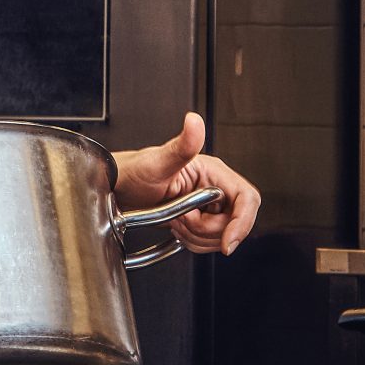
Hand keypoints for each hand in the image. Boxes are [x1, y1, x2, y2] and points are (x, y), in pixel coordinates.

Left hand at [111, 113, 259, 254]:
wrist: (117, 189)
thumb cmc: (134, 172)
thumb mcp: (157, 162)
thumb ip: (181, 145)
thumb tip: (195, 121)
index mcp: (214, 172)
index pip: (247, 199)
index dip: (242, 222)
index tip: (228, 242)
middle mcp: (216, 187)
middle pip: (235, 222)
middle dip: (208, 230)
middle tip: (182, 219)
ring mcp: (209, 205)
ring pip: (222, 235)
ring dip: (197, 237)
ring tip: (175, 220)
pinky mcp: (200, 219)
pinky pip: (209, 241)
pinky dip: (193, 242)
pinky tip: (176, 228)